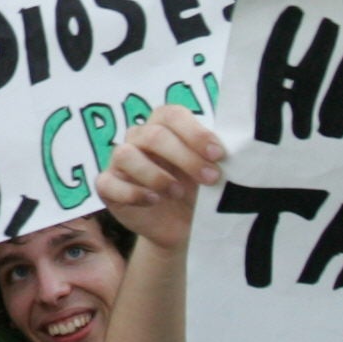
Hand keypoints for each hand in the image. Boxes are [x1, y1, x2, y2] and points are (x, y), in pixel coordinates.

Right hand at [94, 103, 223, 252]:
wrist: (182, 226)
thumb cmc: (197, 190)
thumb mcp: (209, 171)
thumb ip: (214, 156)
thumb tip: (234, 148)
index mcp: (164, 126)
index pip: (172, 115)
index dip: (195, 133)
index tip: (218, 154)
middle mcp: (139, 138)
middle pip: (153, 135)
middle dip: (185, 157)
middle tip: (211, 178)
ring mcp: (119, 161)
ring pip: (126, 154)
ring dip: (156, 175)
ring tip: (178, 193)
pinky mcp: (107, 186)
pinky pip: (109, 183)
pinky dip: (133, 192)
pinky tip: (154, 201)